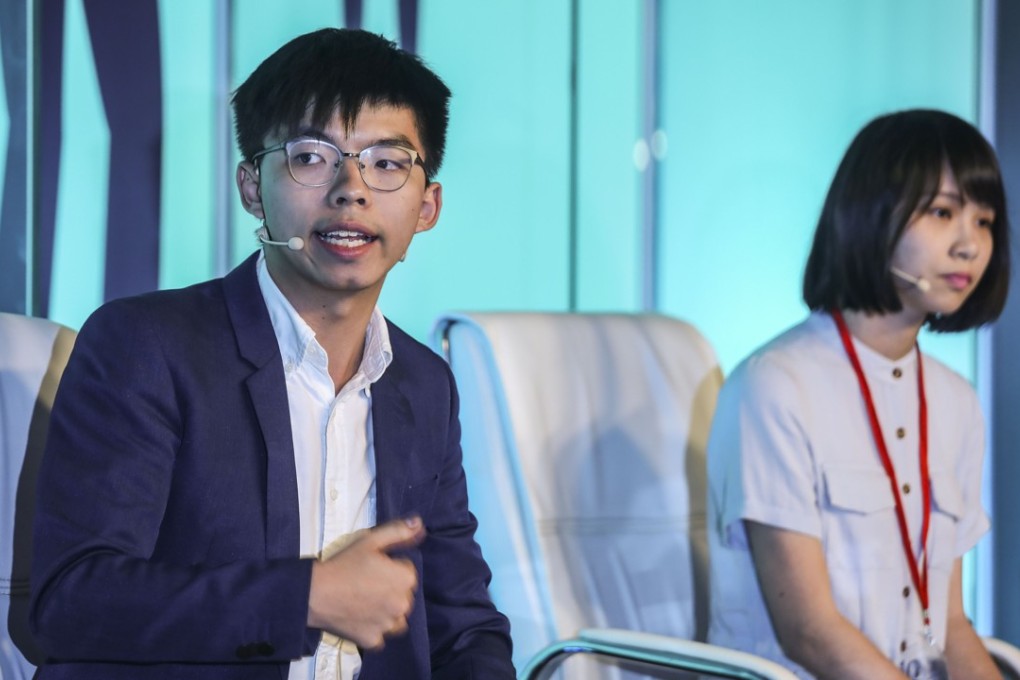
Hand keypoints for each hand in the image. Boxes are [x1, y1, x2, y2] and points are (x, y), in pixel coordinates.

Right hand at [307, 516, 425, 649]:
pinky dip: (373, 629)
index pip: (407, 572)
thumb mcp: (371, 540)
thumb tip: (420, 524)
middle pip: (403, 596)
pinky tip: (359, 618)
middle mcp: (403, 605)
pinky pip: (380, 635)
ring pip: (396, 618)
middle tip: (366, 585)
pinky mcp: (373, 640)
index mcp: (405, 579)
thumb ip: (399, 531)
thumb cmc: (343, 564)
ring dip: (386, 612)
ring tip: (364, 602)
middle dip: (391, 590)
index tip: (372, 568)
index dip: (390, 568)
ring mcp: (388, 625)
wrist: (315, 593)